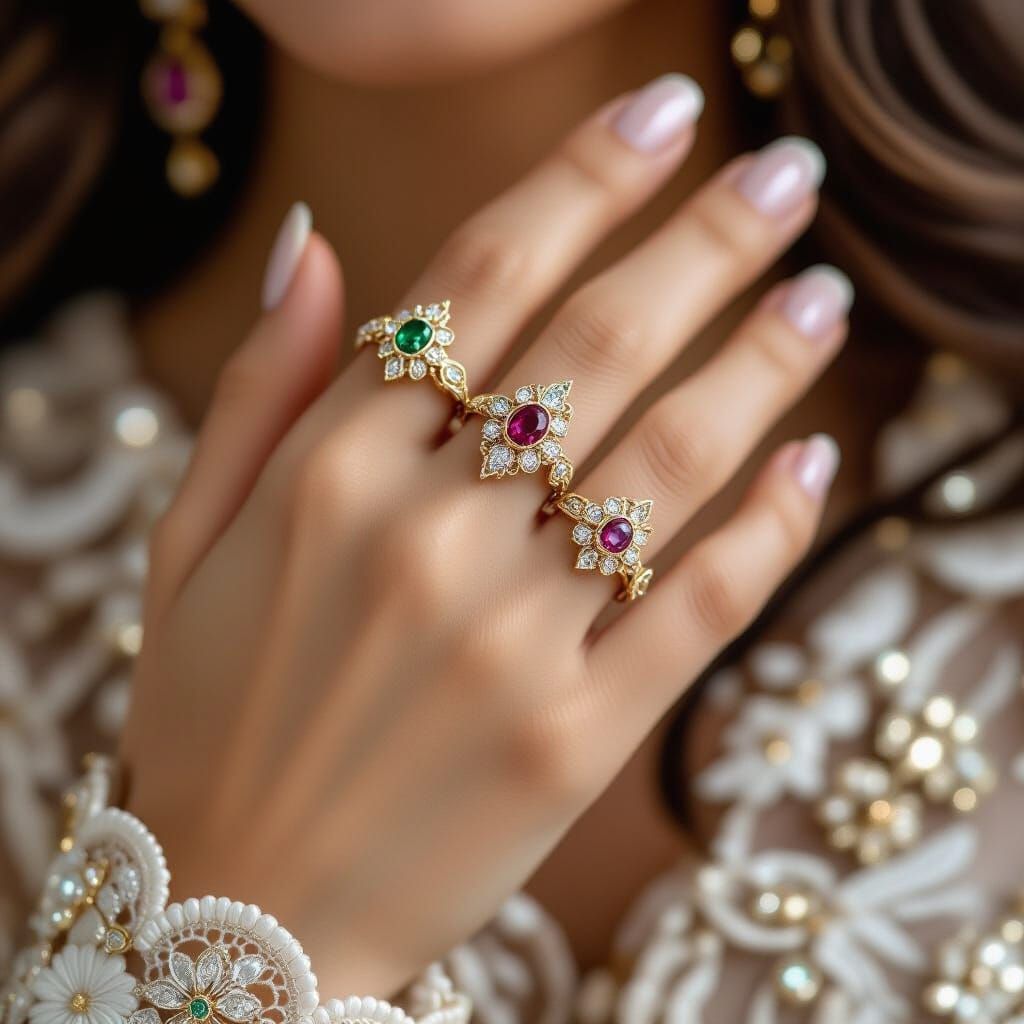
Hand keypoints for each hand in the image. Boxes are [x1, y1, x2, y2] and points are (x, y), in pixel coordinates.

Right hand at [121, 75, 849, 997]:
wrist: (242, 904)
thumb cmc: (211, 709)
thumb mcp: (196, 535)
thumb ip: (262, 384)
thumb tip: (322, 242)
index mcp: (329, 473)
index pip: (479, 278)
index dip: (581, 179)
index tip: (662, 114)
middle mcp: (426, 539)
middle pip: (599, 343)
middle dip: (707, 240)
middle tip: (785, 175)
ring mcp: (511, 643)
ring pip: (671, 464)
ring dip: (761, 361)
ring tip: (820, 295)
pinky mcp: (575, 739)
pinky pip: (698, 609)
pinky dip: (770, 531)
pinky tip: (815, 459)